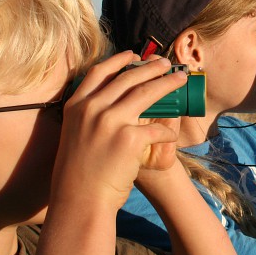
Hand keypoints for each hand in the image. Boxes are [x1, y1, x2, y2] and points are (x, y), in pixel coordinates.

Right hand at [51, 52, 186, 208]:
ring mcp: (110, 122)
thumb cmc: (79, 173)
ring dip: (166, 83)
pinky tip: (172, 133)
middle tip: (165, 63)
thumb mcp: (76, 135)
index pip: (98, 72)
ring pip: (146, 94)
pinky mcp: (128, 138)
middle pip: (127, 78)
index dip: (117, 60)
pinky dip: (166, 131)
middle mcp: (91, 109)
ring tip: (179, 78)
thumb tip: (115, 100)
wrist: (80, 200)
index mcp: (76, 106)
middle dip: (150, 68)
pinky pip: (156, 129)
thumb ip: (90, 115)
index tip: (133, 55)